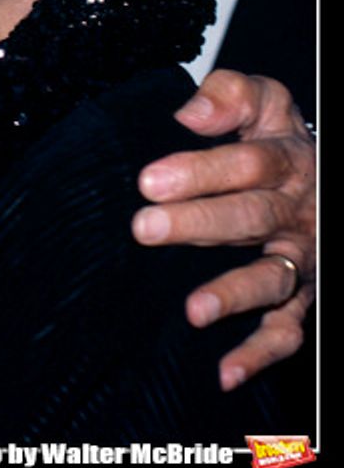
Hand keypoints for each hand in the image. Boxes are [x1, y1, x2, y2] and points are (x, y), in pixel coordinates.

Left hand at [131, 69, 315, 388]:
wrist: (323, 179)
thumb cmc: (273, 138)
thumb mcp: (265, 102)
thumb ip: (231, 96)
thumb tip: (190, 114)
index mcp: (286, 161)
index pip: (246, 163)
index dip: (199, 171)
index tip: (148, 180)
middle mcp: (297, 213)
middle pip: (250, 217)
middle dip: (198, 223)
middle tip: (145, 227)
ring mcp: (301, 260)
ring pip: (272, 279)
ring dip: (234, 294)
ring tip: (194, 310)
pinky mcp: (302, 297)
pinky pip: (287, 331)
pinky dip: (259, 354)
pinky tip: (224, 371)